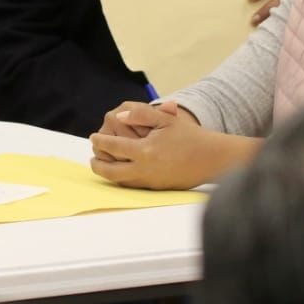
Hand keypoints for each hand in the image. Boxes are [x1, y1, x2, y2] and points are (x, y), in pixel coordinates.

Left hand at [89, 104, 253, 190]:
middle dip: (98, 164)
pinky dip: (121, 180)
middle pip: (111, 171)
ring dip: (108, 173)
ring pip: (120, 182)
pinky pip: (132, 186)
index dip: (101, 141)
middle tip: (92, 156)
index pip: (114, 146)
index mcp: (145, 151)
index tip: (93, 136)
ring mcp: (151, 182)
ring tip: (101, 164)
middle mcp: (145, 170)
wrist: (211, 158)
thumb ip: (140, 114)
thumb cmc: (188, 136)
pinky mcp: (157, 189)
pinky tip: (119, 171)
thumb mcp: (165, 119)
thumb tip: (118, 116)